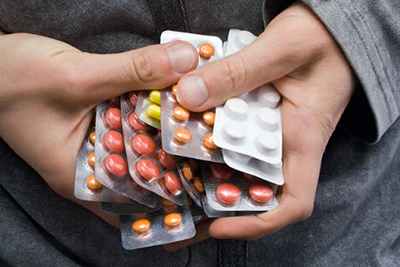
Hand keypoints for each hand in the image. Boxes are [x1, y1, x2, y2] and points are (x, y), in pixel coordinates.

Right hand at [0, 32, 197, 226]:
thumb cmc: (12, 80)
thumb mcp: (77, 76)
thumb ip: (134, 70)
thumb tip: (185, 61)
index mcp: (80, 176)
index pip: (136, 202)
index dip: (172, 197)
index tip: (205, 187)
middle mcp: (91, 164)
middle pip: (144, 173)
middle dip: (179, 163)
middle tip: (215, 155)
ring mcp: (95, 142)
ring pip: (141, 145)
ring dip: (168, 134)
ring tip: (204, 130)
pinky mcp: (99, 121)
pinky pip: (132, 123)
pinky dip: (151, 114)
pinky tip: (174, 104)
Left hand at [166, 1, 355, 249]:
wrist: (331, 29)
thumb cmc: (322, 37)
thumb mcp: (281, 49)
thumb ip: (237, 72)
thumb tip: (188, 96)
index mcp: (303, 139)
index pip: (293, 200)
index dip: (257, 222)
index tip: (219, 226)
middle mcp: (285, 145)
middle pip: (253, 192)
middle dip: (216, 210)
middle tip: (175, 218)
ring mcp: (270, 133)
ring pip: (238, 167)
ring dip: (207, 181)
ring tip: (169, 192)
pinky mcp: (258, 119)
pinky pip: (232, 140)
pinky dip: (209, 146)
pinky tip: (182, 142)